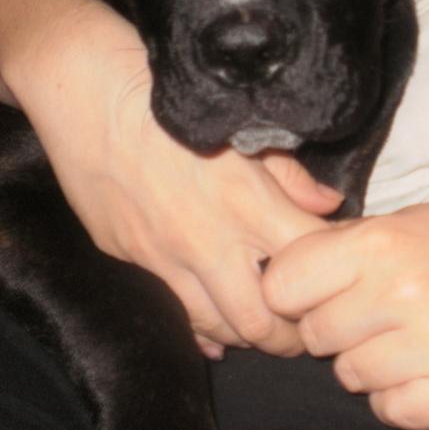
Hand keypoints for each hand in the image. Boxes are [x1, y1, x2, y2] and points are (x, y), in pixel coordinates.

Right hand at [9, 3, 341, 356]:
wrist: (89, 94)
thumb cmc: (172, 102)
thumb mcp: (244, 129)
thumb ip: (291, 176)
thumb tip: (329, 205)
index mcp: (247, 204)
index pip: (307, 259)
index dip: (331, 273)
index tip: (339, 274)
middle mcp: (209, 241)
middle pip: (262, 321)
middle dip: (291, 335)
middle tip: (307, 328)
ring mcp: (165, 257)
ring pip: (217, 326)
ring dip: (248, 334)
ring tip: (267, 325)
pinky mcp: (132, 258)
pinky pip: (175, 310)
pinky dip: (203, 326)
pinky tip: (217, 330)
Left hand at [262, 203, 428, 429]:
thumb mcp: (409, 222)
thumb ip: (348, 246)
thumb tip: (282, 273)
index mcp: (381, 243)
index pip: (283, 286)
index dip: (294, 296)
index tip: (318, 297)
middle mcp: (402, 291)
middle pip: (317, 337)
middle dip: (340, 330)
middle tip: (381, 317)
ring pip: (351, 377)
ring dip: (374, 365)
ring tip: (415, 338)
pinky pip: (389, 411)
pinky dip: (403, 396)